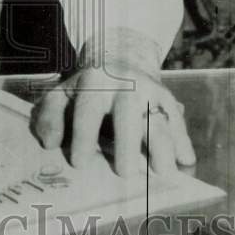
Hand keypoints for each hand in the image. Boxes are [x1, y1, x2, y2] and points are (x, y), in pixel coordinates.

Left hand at [32, 62, 195, 176]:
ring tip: (163, 172)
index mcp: (94, 82)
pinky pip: (177, 121)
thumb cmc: (85, 90)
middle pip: (127, 115)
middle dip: (126, 144)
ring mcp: (149, 90)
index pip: (88, 110)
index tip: (79, 164)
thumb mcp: (61, 94)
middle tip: (124, 173)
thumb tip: (50, 143)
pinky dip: (182, 141)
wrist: (120, 60)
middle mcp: (124, 85)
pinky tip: (185, 161)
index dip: (83, 137)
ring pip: (157, 119)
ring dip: (162, 146)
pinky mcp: (167, 99)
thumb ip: (48, 116)